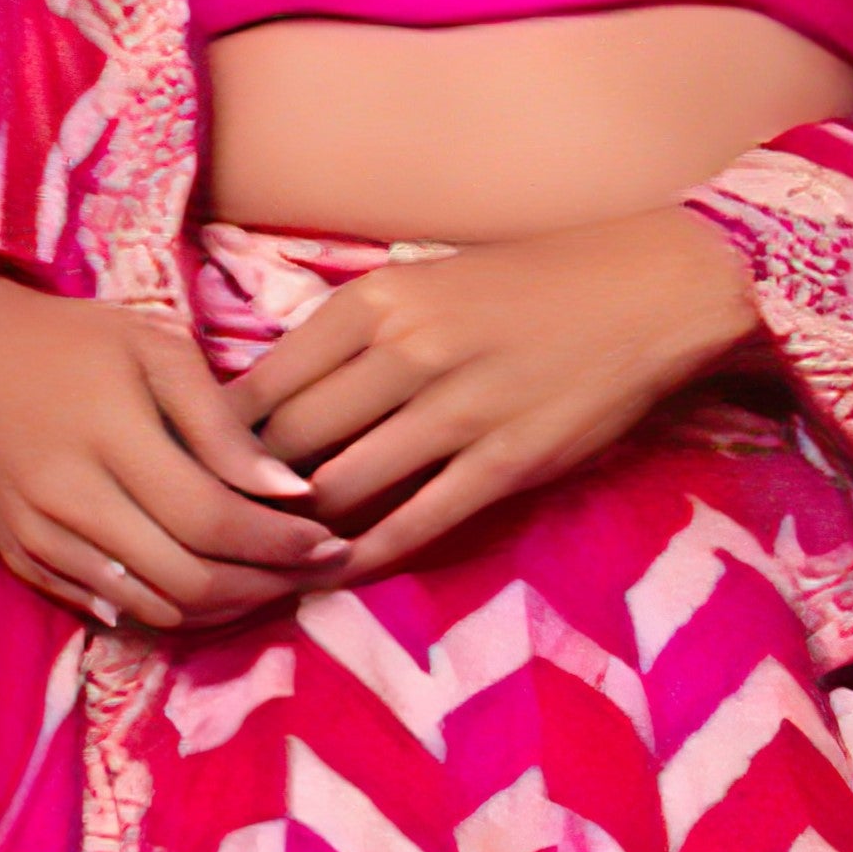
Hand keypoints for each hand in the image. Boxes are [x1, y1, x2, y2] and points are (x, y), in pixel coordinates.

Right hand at [0, 267, 342, 631]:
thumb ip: (222, 423)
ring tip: (273, 583)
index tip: (331, 544)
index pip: (211, 520)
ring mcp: (39, 539)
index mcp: (109, 438)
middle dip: (266, 586)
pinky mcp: (21, 559)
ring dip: (225, 609)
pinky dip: (171, 611)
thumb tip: (290, 490)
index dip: (279, 545)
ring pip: (153, 608)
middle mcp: (68, 501)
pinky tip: (211, 588)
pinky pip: (110, 610)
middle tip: (315, 572)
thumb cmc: (74, 341)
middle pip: (188, 580)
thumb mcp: (156, 349)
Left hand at [231, 209, 767, 584]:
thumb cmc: (530, 281)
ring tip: (272, 558)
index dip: (220, 441)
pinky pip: (416, 522)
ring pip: (340, 488)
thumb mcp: (424, 280)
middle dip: (249, 495)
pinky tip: (339, 572)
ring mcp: (457, 410)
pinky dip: (368, 554)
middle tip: (224, 529)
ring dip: (300, 531)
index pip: (261, 385)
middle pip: (288, 444)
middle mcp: (406, 351)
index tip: (202, 471)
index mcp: (374, 300)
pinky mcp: (506, 461)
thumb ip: (355, 335)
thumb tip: (275, 400)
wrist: (650, 289)